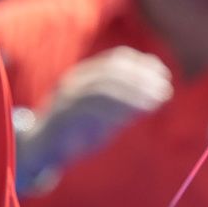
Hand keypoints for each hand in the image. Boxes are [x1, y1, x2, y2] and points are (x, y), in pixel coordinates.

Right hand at [19, 46, 172, 184]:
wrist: (42, 146)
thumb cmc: (79, 127)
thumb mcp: (105, 110)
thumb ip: (127, 100)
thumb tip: (159, 94)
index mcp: (85, 74)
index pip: (116, 59)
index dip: (142, 64)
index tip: (164, 74)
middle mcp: (75, 82)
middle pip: (111, 73)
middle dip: (141, 80)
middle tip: (165, 91)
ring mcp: (66, 99)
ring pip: (101, 89)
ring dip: (131, 95)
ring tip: (154, 104)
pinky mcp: (62, 119)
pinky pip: (88, 111)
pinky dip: (112, 112)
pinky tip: (130, 118)